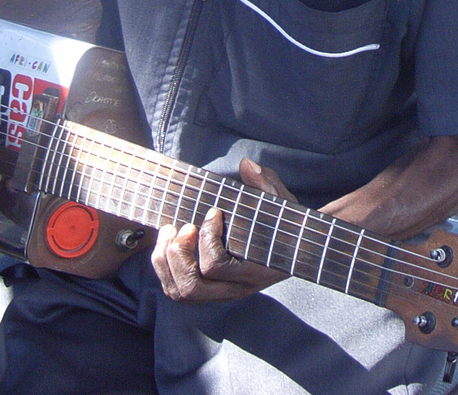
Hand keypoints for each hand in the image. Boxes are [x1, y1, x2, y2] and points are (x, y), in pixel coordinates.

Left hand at [151, 158, 293, 302]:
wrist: (292, 249)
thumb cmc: (284, 225)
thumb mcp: (282, 204)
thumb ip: (266, 184)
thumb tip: (246, 165)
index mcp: (254, 271)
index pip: (215, 266)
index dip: (207, 238)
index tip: (214, 212)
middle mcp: (235, 288)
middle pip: (192, 288)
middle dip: (178, 254)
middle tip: (185, 226)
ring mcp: (220, 291)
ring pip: (181, 292)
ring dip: (165, 261)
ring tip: (169, 231)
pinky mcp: (208, 290)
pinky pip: (176, 290)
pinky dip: (164, 266)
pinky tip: (169, 241)